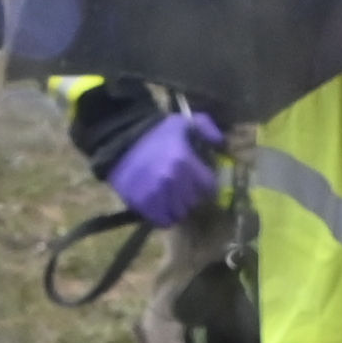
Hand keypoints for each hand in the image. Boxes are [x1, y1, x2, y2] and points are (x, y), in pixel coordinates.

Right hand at [102, 108, 222, 232]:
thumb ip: (207, 129)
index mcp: (184, 162)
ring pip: (179, 214)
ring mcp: (156, 195)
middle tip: (183, 188)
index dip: (205, 184)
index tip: (199, 180)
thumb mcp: (184, 122)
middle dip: (191, 195)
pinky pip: (162, 221)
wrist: (120, 140)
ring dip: (178, 208)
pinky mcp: (141, 205)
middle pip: (194, 202)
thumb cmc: (156, 133)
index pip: (209, 187)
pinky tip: (161, 207)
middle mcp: (172, 181)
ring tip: (172, 198)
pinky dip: (164, 217)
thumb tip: (221, 144)